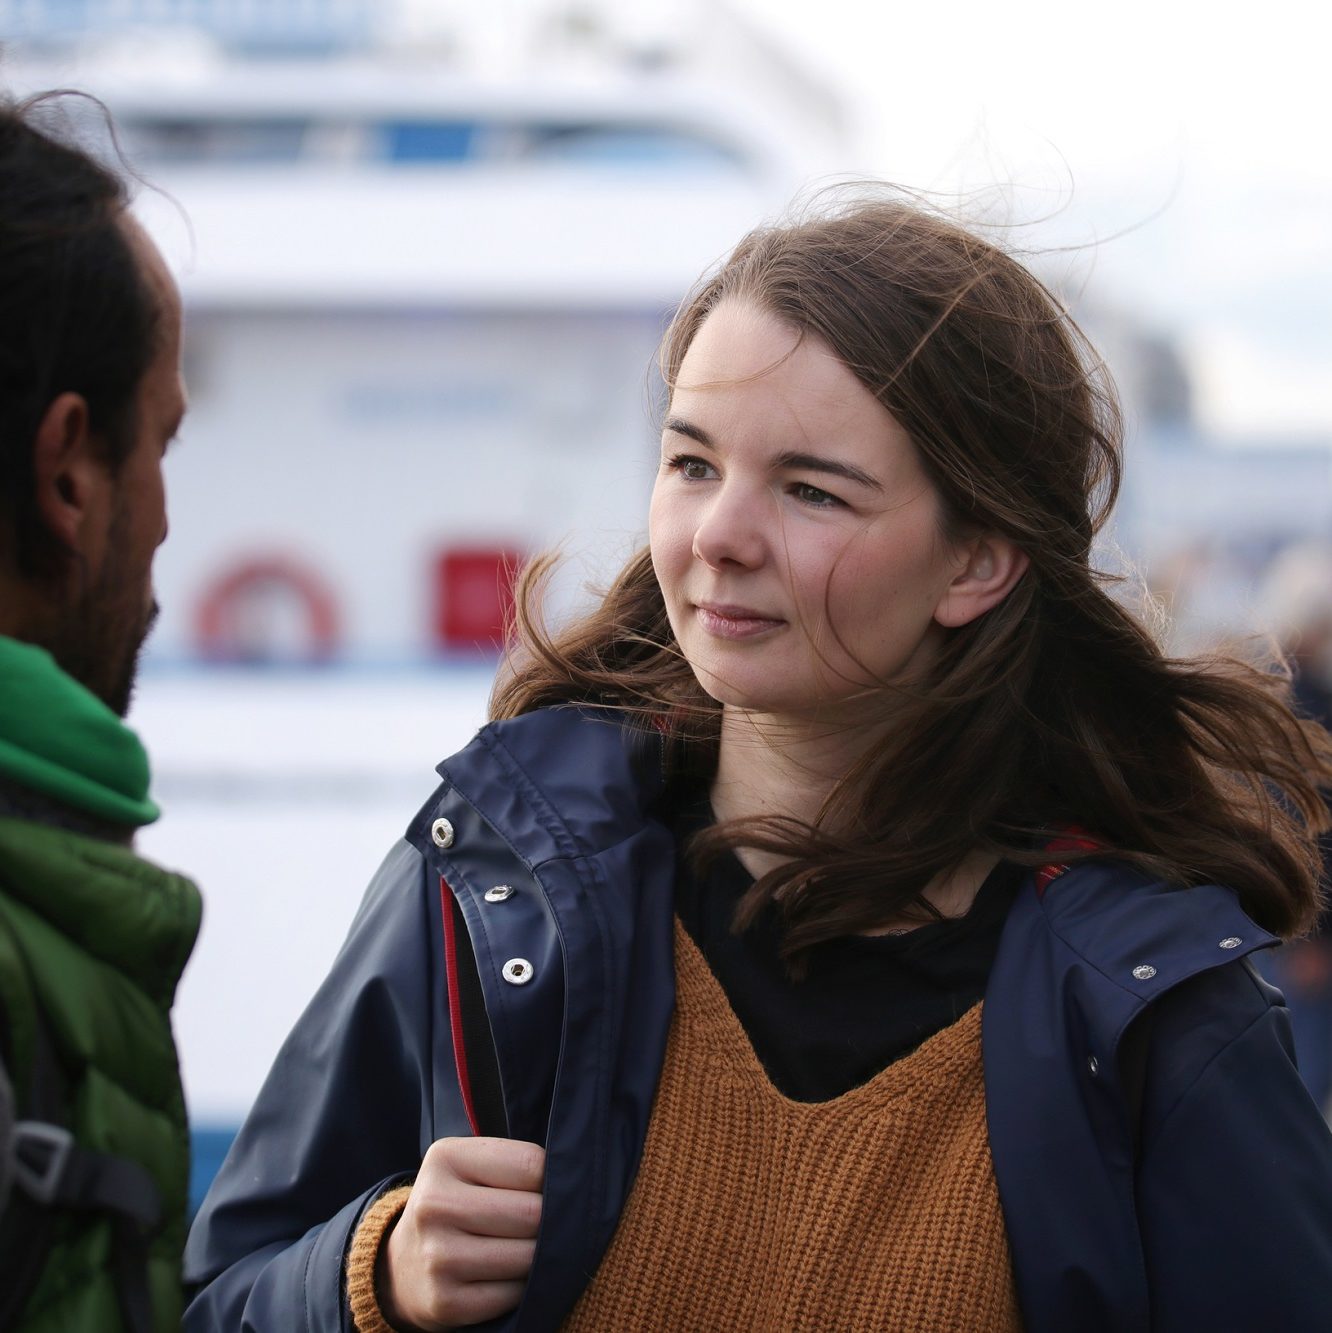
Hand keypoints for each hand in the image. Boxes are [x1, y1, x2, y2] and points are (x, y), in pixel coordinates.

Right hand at [379, 1136, 544, 1331]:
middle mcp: (435, 1205)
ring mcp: (438, 1256)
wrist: (402, 1266)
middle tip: (544, 1225)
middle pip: (532, 1213)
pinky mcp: (446, 1301)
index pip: (531, 1164)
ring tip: (526, 1249)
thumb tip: (576, 1187)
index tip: (546, 1189)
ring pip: (527, 1257)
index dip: (550, 1179)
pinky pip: (513, 1295)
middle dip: (549, 1222)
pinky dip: (522, 1288)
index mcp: (445, 1159)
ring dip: (539, 1257)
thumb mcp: (471, 1166)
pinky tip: (507, 1276)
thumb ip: (515, 1165)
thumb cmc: (456, 1204)